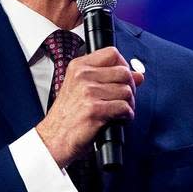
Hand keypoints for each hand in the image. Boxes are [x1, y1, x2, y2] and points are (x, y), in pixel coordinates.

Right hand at [36, 47, 144, 167]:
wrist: (54, 138)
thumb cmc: (68, 116)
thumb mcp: (82, 89)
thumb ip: (109, 78)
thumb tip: (138, 75)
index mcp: (78, 67)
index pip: (112, 53)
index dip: (123, 65)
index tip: (123, 78)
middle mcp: (82, 76)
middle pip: (124, 72)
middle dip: (130, 87)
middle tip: (124, 98)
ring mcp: (88, 92)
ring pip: (127, 91)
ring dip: (129, 104)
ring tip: (120, 111)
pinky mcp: (94, 110)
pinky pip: (124, 108)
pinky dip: (127, 116)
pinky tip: (118, 119)